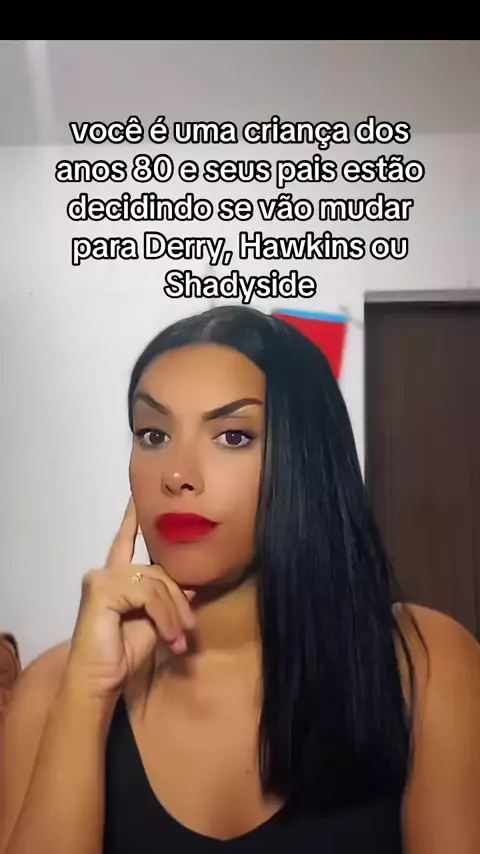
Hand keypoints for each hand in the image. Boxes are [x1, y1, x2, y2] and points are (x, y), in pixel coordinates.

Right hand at [65, 497, 195, 699]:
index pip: (126, 540)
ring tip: (177, 639)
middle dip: (178, 600)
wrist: (99, 681)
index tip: (138, 496)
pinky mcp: (102, 589)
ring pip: (157, 582)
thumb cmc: (123, 654)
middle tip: (187, 629)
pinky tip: (168, 637)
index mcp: (117, 578)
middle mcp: (107, 573)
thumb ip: (166, 599)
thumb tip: (192, 584)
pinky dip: (164, 616)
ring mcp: (102, 578)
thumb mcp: (154, 622)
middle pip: (159, 570)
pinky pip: (149, 595)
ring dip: (173, 613)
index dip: (132, 518)